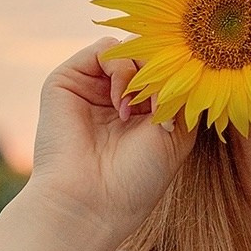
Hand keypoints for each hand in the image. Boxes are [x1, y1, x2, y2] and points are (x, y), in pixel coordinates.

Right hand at [26, 37, 196, 238]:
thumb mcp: (177, 132)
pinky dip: (123, 69)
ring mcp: (92, 86)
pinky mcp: (68, 80)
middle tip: (161, 107)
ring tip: (139, 111)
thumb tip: (179, 57)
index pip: (168, 70)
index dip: (180, 80)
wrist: (91, 202)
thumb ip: (181, 91)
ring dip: (146, 74)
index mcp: (143, 110)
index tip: (183, 107)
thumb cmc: (138, 178)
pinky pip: (107, 48)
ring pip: (132, 48)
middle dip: (164, 74)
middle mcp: (116, 95)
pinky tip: (122, 104)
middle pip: (151, 55)